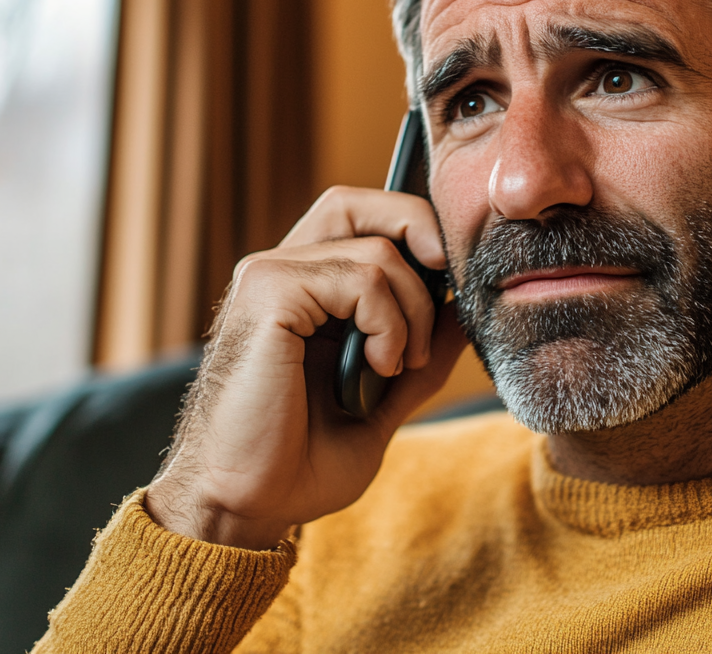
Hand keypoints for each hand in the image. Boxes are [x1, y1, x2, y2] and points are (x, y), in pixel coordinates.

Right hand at [144, 187, 469, 548]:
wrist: (244, 507)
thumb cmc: (297, 464)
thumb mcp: (382, 402)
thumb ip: (422, 355)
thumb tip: (467, 311)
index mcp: (302, 290)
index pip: (362, 216)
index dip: (413, 231)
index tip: (450, 284)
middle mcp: (280, 272)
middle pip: (360, 204)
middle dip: (420, 237)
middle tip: (445, 292)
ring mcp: (268, 278)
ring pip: (377, 250)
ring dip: (412, 313)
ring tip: (395, 365)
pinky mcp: (266, 294)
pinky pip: (359, 277)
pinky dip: (388, 323)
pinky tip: (375, 366)